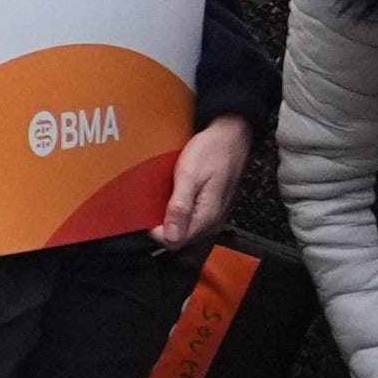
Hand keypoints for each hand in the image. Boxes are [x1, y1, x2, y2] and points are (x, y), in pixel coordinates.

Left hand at [161, 113, 251, 246]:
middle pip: (179, 237)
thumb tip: (169, 236)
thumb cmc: (213, 151)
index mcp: (207, 216)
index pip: (175, 242)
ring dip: (170, 216)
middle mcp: (212, 220)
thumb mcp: (189, 176)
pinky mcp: (211, 207)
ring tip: (164, 196)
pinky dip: (179, 209)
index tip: (146, 215)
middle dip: (163, 224)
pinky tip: (175, 195)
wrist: (231, 136)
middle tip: (154, 202)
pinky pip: (191, 217)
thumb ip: (179, 207)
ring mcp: (213, 215)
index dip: (156, 231)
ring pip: (184, 228)